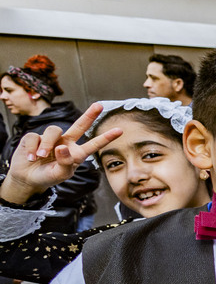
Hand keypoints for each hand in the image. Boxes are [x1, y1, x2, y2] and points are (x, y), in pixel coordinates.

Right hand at [1, 102, 122, 204]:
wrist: (28, 178)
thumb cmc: (48, 176)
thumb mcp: (60, 174)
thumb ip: (65, 162)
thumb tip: (62, 146)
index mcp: (76, 153)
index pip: (93, 144)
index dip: (106, 138)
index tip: (120, 131)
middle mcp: (66, 142)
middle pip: (79, 125)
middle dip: (89, 115)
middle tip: (99, 106)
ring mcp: (51, 138)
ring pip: (53, 131)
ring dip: (46, 145)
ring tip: (41, 157)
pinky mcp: (34, 137)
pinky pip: (34, 137)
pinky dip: (32, 149)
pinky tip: (31, 157)